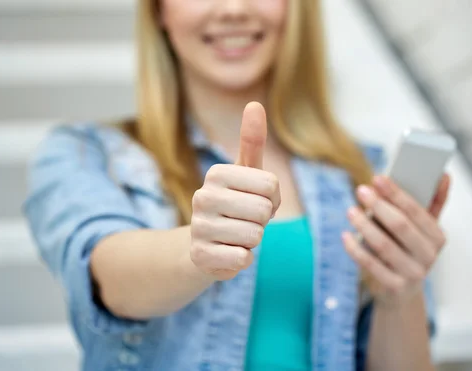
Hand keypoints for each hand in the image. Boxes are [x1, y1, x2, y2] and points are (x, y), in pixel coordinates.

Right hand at [190, 102, 280, 280]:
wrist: (203, 246)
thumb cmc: (233, 205)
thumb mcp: (245, 173)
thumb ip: (252, 140)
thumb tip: (255, 104)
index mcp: (216, 174)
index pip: (271, 186)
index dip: (272, 199)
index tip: (254, 200)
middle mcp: (202, 197)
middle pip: (263, 211)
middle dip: (262, 220)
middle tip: (246, 220)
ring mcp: (199, 228)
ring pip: (255, 236)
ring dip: (252, 240)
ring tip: (236, 235)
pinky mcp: (201, 256)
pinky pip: (243, 258)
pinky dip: (243, 259)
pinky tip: (228, 252)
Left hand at [342, 174, 450, 306]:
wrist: (403, 292)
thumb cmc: (410, 250)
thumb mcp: (423, 229)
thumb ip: (433, 202)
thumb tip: (444, 175)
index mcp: (438, 237)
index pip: (416, 211)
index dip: (396, 193)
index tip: (378, 177)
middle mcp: (429, 256)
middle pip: (400, 225)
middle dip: (379, 205)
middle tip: (361, 190)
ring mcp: (413, 274)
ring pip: (384, 245)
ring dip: (364, 225)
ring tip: (351, 210)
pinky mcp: (394, 287)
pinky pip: (370, 265)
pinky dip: (355, 248)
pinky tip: (345, 235)